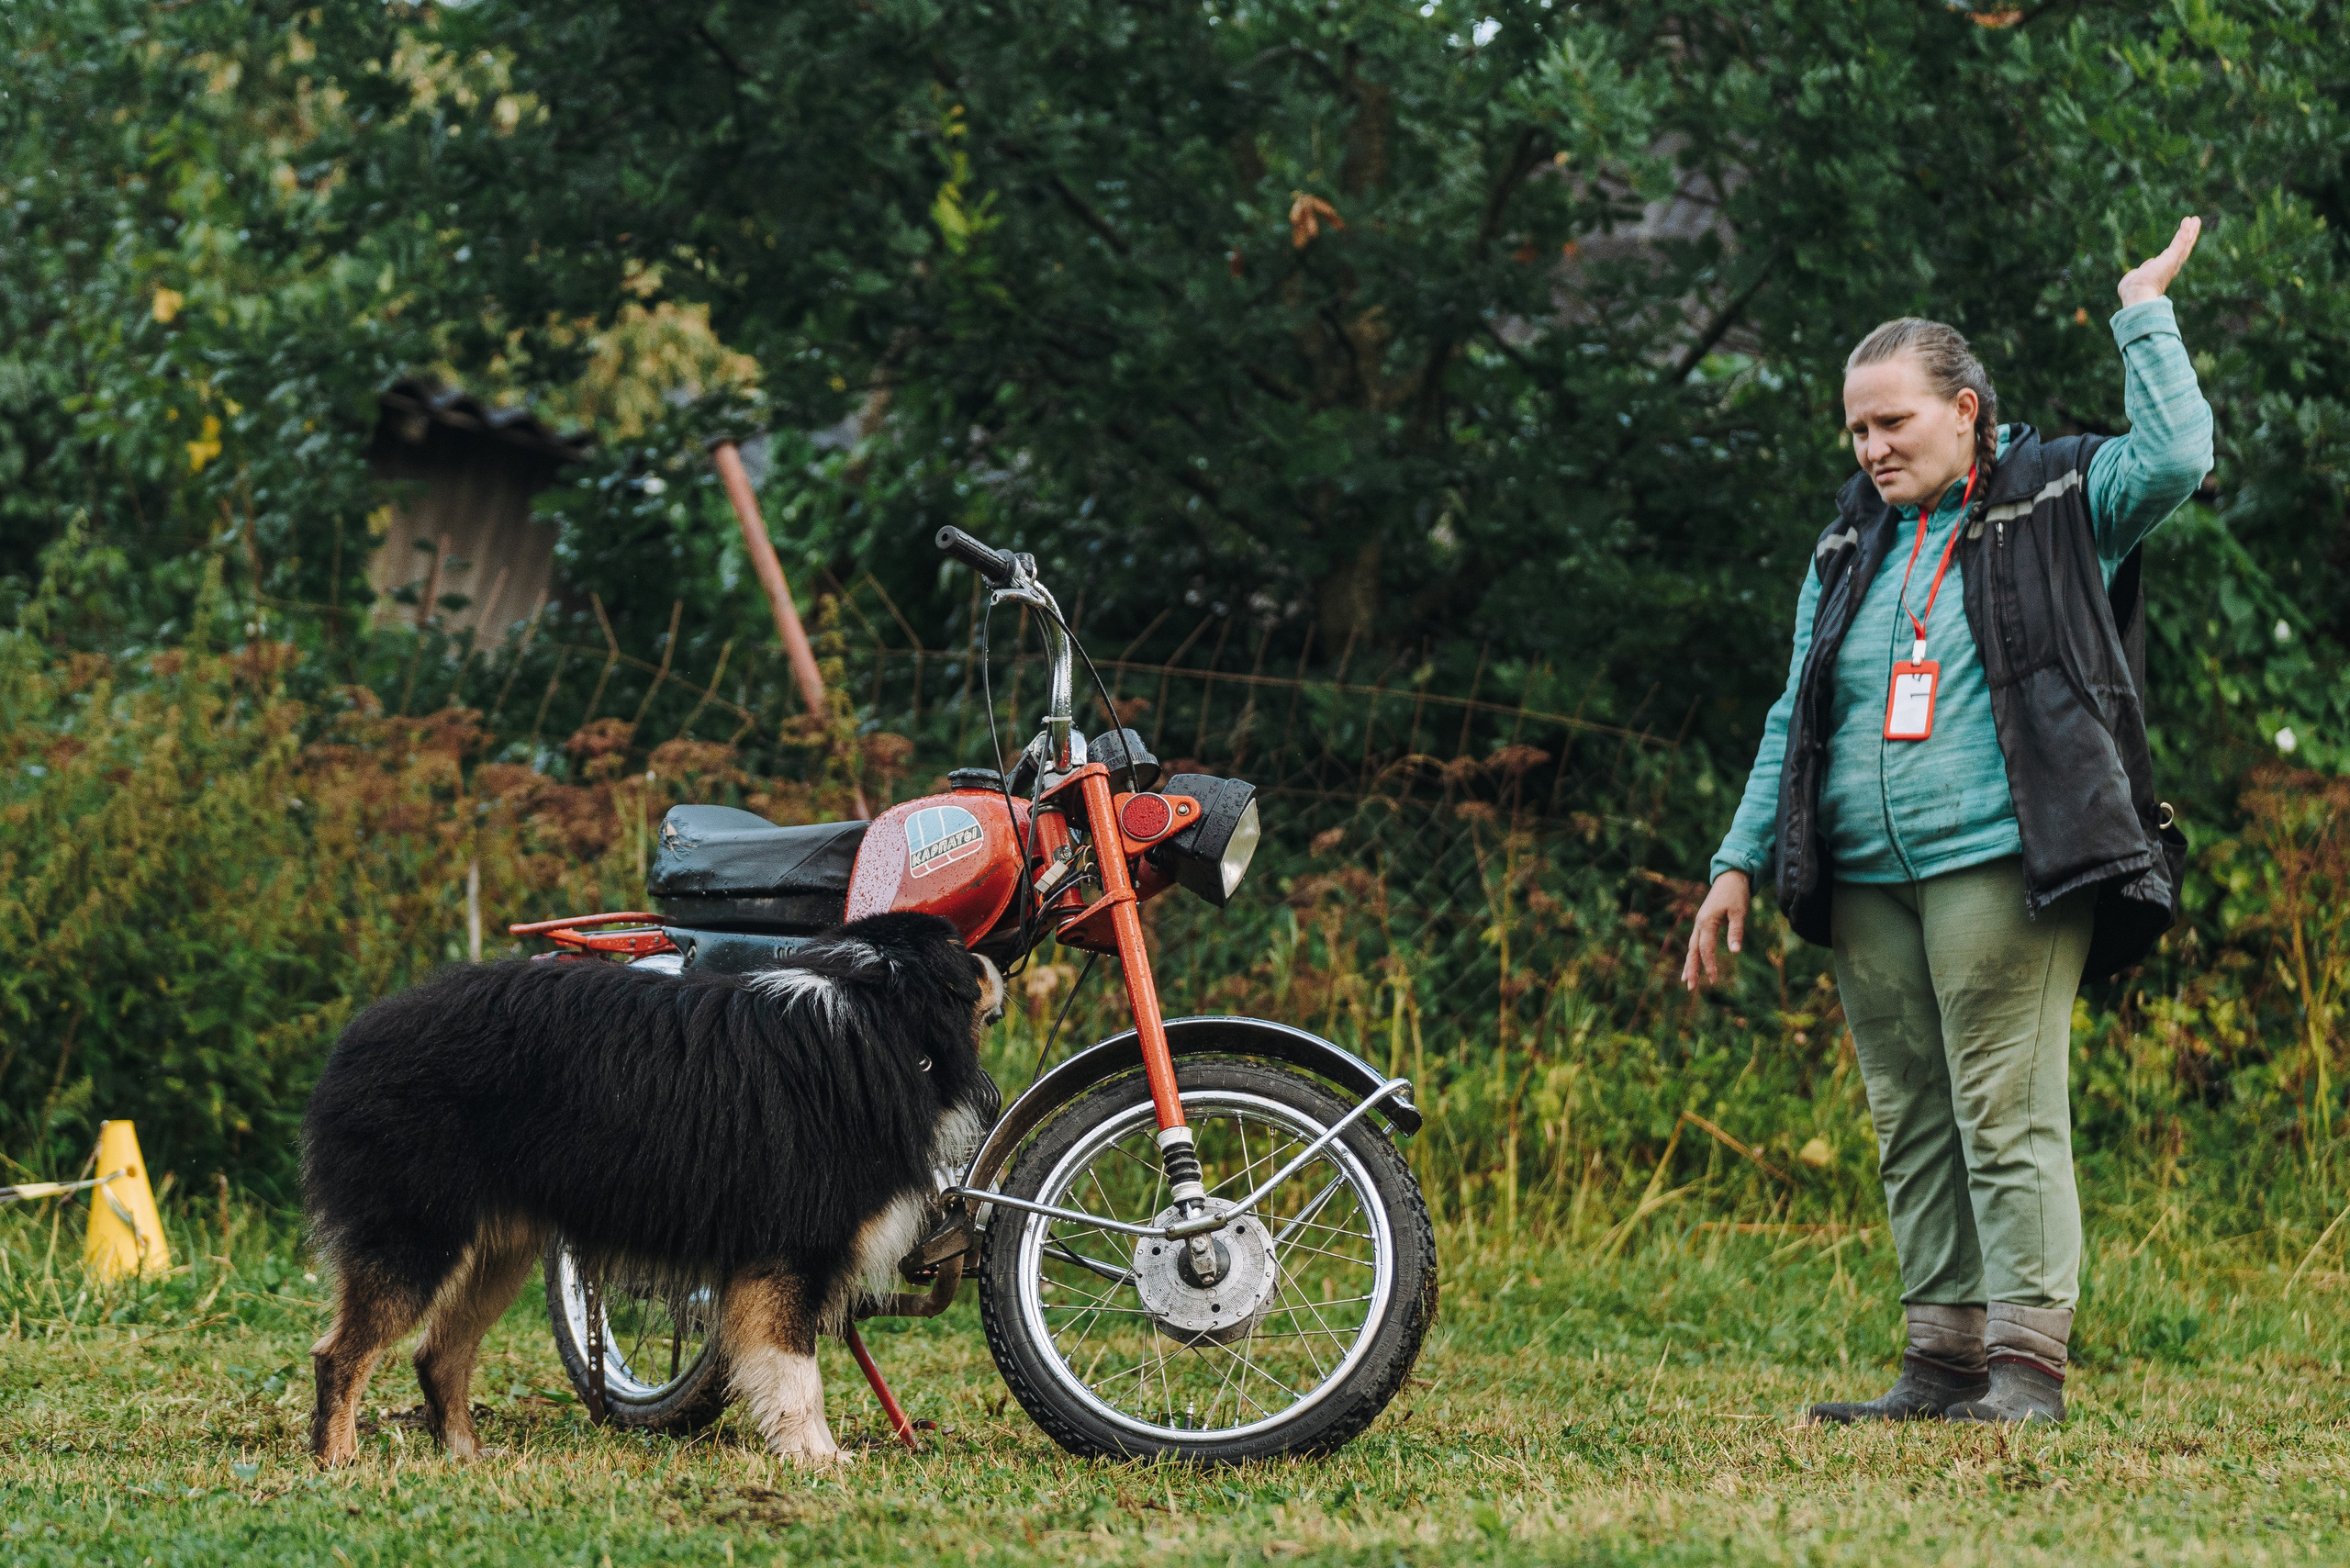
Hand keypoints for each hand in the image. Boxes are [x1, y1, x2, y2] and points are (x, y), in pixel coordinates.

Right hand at [1681, 870, 1750, 991]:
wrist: (1730, 876)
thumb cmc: (1736, 894)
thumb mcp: (1739, 912)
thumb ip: (1736, 931)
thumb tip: (1735, 952)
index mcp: (1707, 922)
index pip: (1705, 949)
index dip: (1709, 965)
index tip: (1714, 980)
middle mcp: (1699, 924)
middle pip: (1692, 951)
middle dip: (1691, 969)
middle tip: (1690, 988)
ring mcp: (1699, 923)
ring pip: (1691, 947)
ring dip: (1689, 964)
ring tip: (1686, 980)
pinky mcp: (1703, 922)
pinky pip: (1695, 942)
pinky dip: (1693, 955)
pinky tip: (1692, 964)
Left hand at [2117, 216, 2201, 307]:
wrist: (2136, 295)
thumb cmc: (2132, 291)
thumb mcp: (2136, 277)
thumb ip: (2143, 270)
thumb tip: (2146, 267)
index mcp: (2163, 271)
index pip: (2173, 256)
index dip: (2179, 246)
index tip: (2182, 237)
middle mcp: (2171, 267)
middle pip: (2184, 248)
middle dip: (2190, 235)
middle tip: (2195, 223)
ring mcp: (2172, 263)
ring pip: (2185, 244)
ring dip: (2191, 231)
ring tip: (2195, 219)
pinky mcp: (2171, 259)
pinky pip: (2180, 242)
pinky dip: (2185, 231)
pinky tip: (2188, 221)